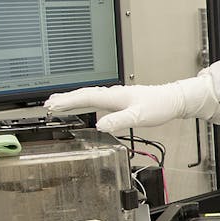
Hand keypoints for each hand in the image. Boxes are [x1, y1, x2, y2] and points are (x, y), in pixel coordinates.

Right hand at [45, 75, 215, 133]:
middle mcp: (112, 94)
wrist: (172, 100)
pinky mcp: (119, 100)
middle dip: (65, 99)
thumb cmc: (158, 107)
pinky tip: (82, 105)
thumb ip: (119, 121)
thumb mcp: (139, 117)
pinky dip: (84, 101)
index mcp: (114, 97)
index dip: (67, 102)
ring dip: (72, 99)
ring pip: (89, 96)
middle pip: (83, 95)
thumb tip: (100, 125)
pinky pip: (96, 99)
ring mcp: (115, 96)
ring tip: (57, 102)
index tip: (52, 105)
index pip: (85, 98)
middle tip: (47, 104)